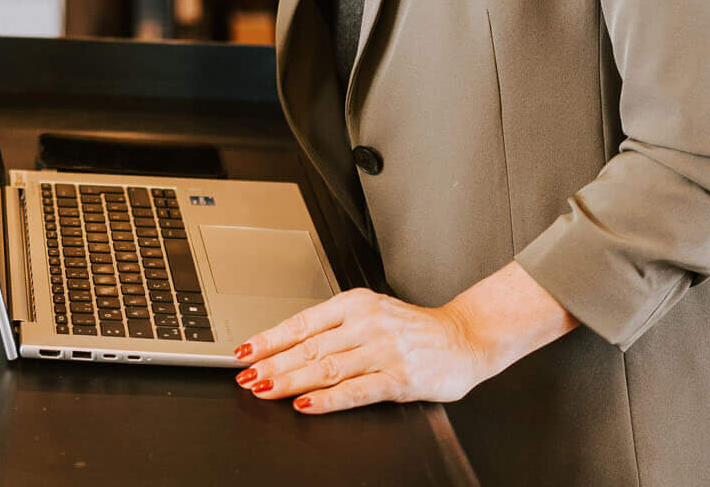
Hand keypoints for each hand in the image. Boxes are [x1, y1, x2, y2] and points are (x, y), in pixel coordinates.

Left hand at [233, 289, 494, 413]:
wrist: (466, 337)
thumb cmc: (413, 329)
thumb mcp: (372, 314)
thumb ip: (335, 328)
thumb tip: (287, 345)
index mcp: (355, 303)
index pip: (302, 322)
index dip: (269, 338)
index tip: (243, 351)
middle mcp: (366, 323)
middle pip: (309, 346)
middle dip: (272, 363)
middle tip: (245, 376)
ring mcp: (383, 351)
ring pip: (327, 367)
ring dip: (291, 380)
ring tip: (264, 389)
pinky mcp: (400, 378)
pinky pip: (357, 390)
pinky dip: (328, 399)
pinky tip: (307, 405)